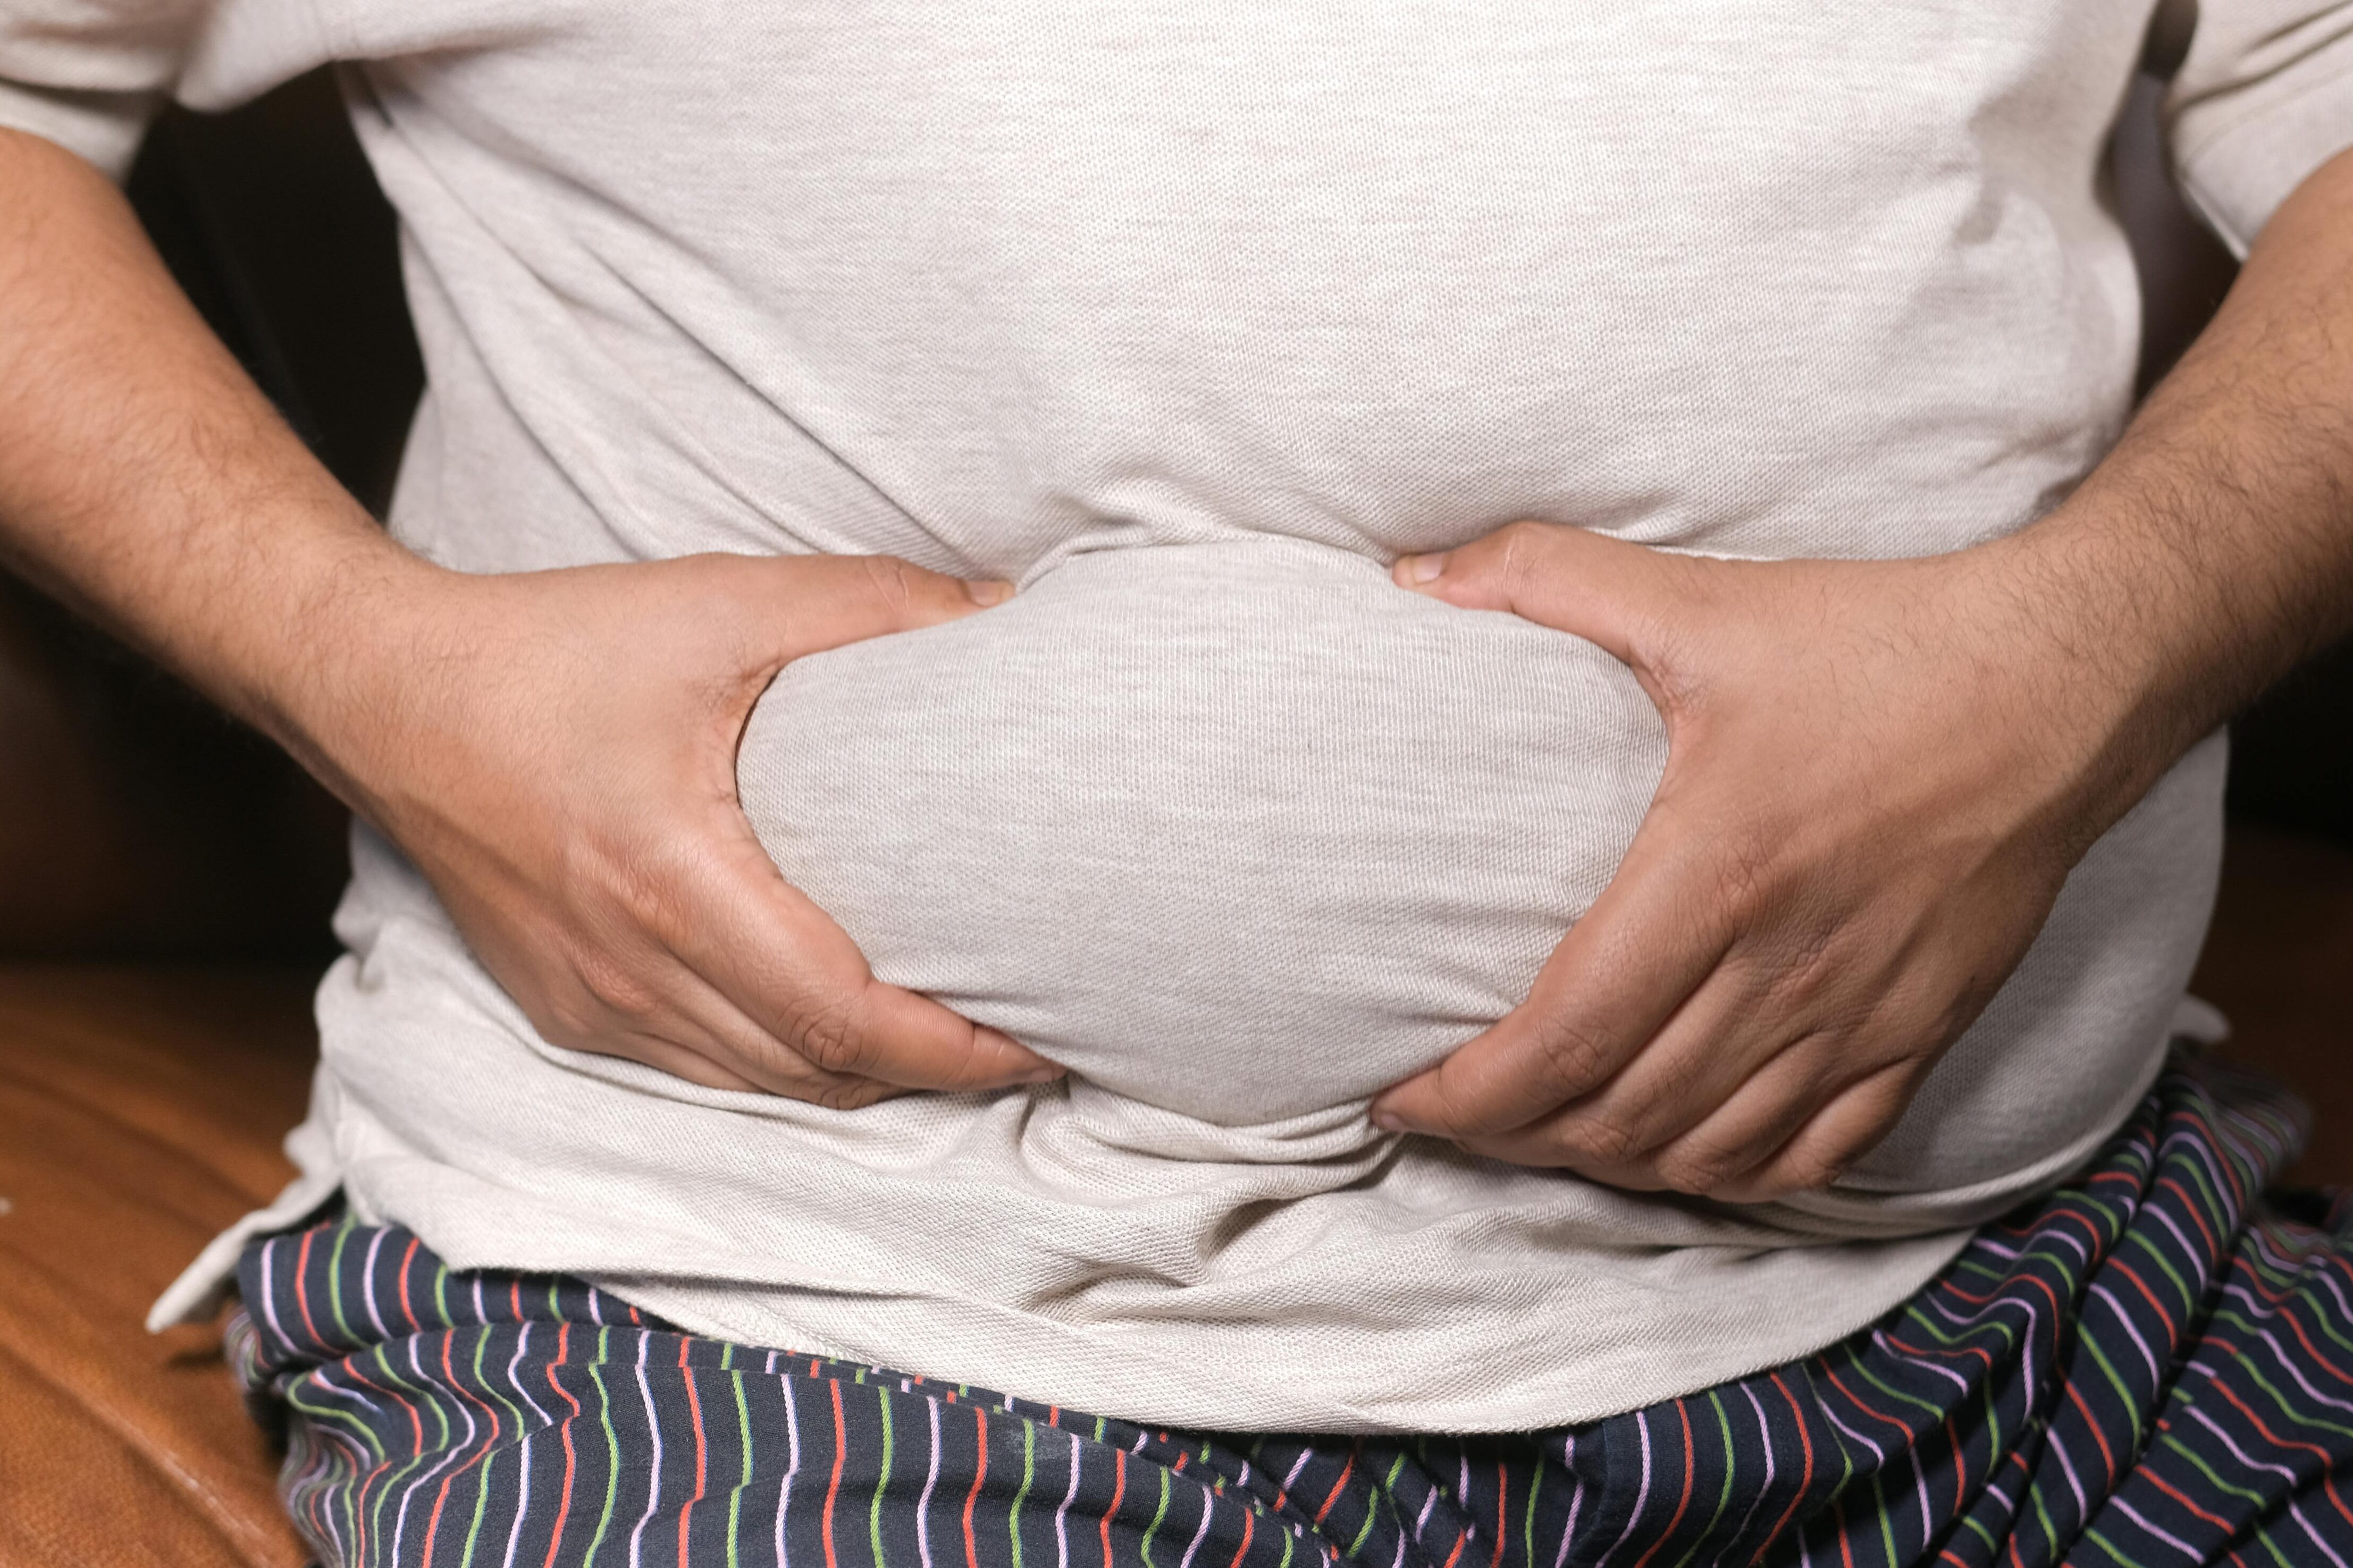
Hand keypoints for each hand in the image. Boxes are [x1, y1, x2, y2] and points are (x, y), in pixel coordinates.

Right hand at [302, 551, 1060, 1105]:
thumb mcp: (719, 602)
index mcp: (672, 883)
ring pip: (765, 1086)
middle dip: (937, 1074)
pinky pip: (707, 1069)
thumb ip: (870, 605)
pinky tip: (845, 1025)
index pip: (842, 1019)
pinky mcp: (570, 1008)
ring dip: (867, 1076)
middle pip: (817, 1073)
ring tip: (960, 1038)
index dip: (956, 1048)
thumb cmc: (551, 648)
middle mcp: (631, 971)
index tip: (1044, 1040)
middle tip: (1033, 1040)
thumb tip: (1001, 610)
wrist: (387, 695)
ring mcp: (594, 1004)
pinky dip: (790, 1063)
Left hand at [1369, 520, 2141, 1200]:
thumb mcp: (1704, 599)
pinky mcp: (1921, 1033)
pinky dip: (1724, 1174)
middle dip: (1512, 1135)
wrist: (2064, 678)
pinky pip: (1809, 1157)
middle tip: (1452, 1111)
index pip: (1562, 1040)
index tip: (1400, 1096)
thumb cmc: (1879, 643)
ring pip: (1704, 1152)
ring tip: (1539, 1132)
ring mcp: (1861, 1015)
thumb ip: (1548, 577)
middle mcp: (1787, 968)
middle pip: (1618, 1115)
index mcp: (1716, 875)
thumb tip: (1413, 571)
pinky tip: (1673, 1152)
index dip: (1467, 1095)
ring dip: (1607, 1162)